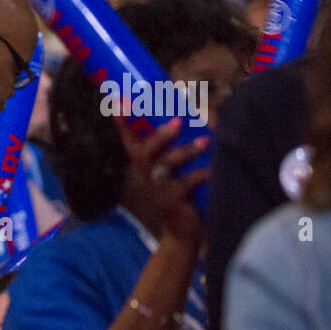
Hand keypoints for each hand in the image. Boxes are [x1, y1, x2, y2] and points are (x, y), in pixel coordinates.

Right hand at [118, 117, 208, 247]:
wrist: (185, 229)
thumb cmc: (184, 190)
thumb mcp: (179, 165)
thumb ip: (185, 143)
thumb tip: (205, 116)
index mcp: (146, 162)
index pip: (129, 137)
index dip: (122, 120)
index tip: (118, 100)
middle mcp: (147, 173)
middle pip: (143, 152)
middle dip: (158, 135)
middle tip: (177, 121)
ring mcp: (157, 188)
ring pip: (164, 166)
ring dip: (183, 152)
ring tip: (204, 143)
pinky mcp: (171, 202)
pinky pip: (185, 184)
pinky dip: (200, 175)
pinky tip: (212, 170)